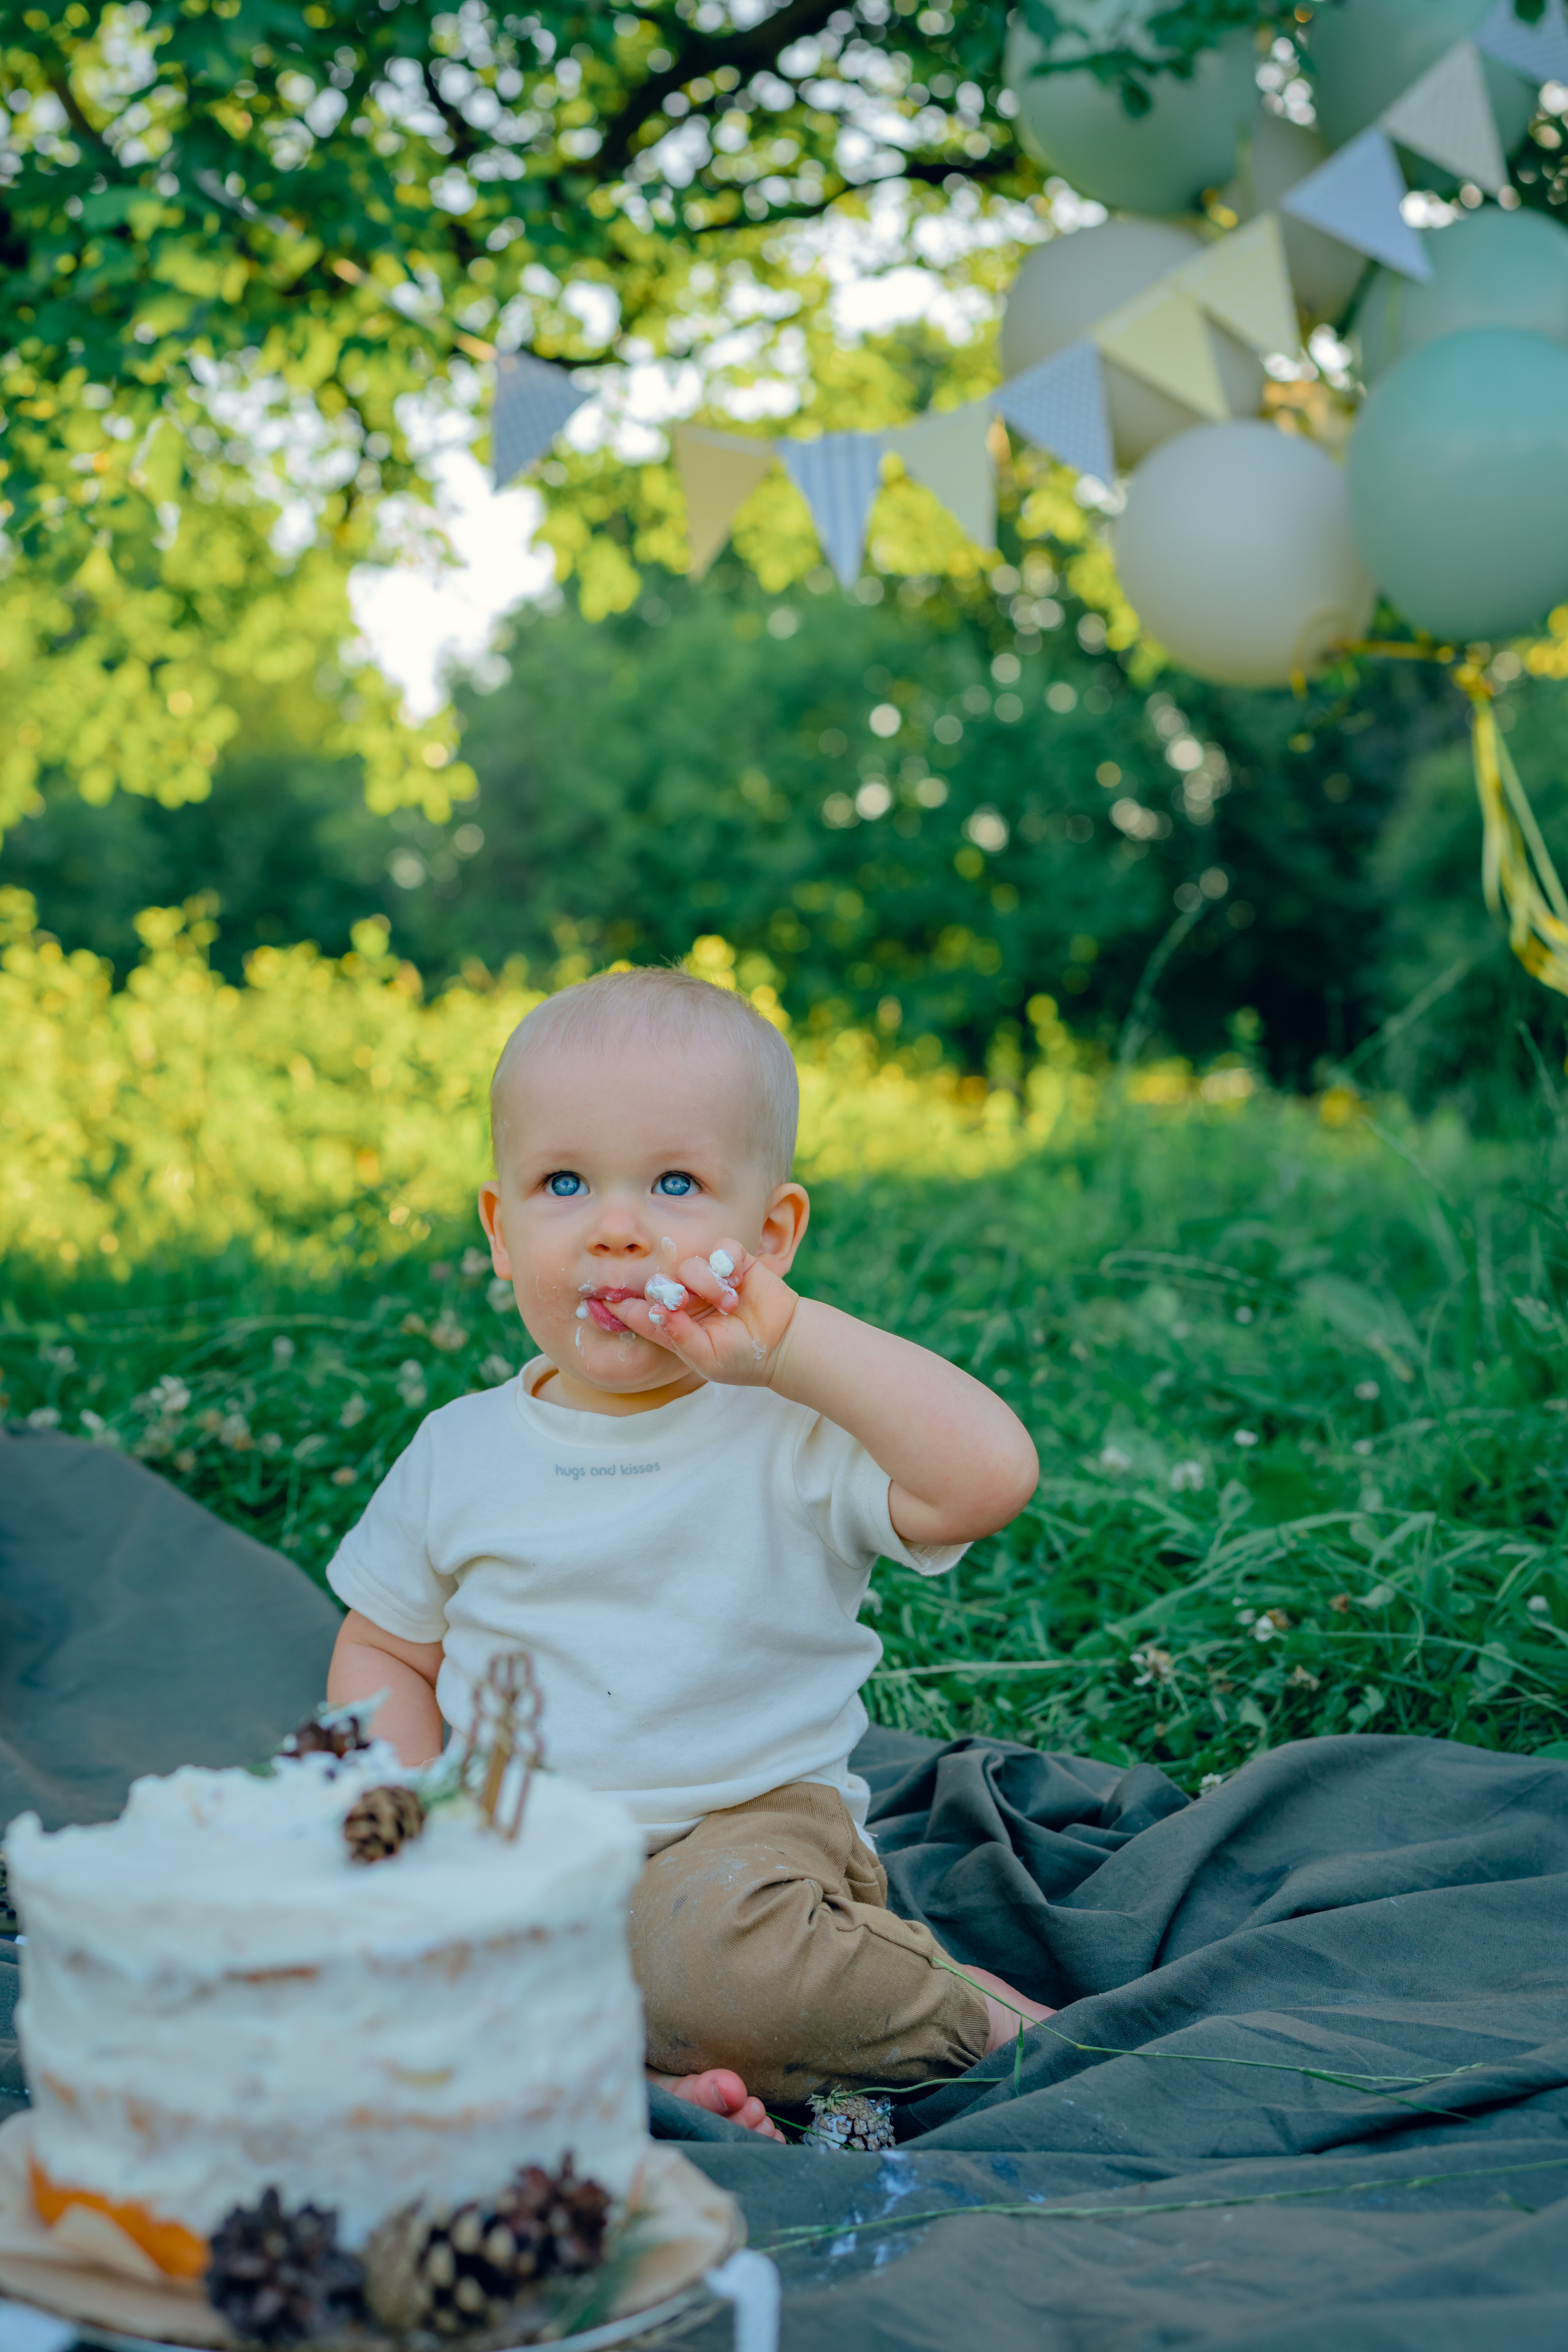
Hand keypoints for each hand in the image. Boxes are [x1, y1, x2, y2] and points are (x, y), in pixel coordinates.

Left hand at [607, 1241, 798, 1388]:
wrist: (784, 1346)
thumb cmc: (742, 1359)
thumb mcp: (708, 1359)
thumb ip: (680, 1338)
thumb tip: (656, 1312)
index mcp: (672, 1323)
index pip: (638, 1310)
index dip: (620, 1304)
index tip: (606, 1300)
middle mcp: (686, 1298)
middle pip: (659, 1282)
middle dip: (667, 1290)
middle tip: (683, 1301)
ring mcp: (709, 1279)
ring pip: (689, 1264)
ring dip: (707, 1283)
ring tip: (730, 1303)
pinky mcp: (735, 1263)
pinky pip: (721, 1248)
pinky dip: (727, 1261)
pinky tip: (737, 1279)